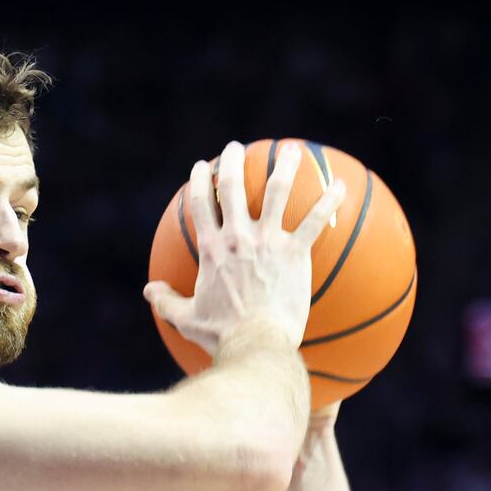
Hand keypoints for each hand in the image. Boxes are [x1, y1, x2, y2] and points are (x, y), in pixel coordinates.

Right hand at [144, 141, 347, 355]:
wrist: (256, 341)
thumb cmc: (221, 333)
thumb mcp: (185, 318)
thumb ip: (165, 301)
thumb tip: (149, 291)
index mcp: (211, 249)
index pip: (200, 205)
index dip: (199, 182)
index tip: (201, 167)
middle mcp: (237, 237)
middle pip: (232, 187)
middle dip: (232, 162)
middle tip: (235, 149)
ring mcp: (268, 241)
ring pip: (276, 192)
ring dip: (283, 166)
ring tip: (290, 150)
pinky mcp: (295, 252)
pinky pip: (315, 221)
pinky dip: (329, 201)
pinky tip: (340, 186)